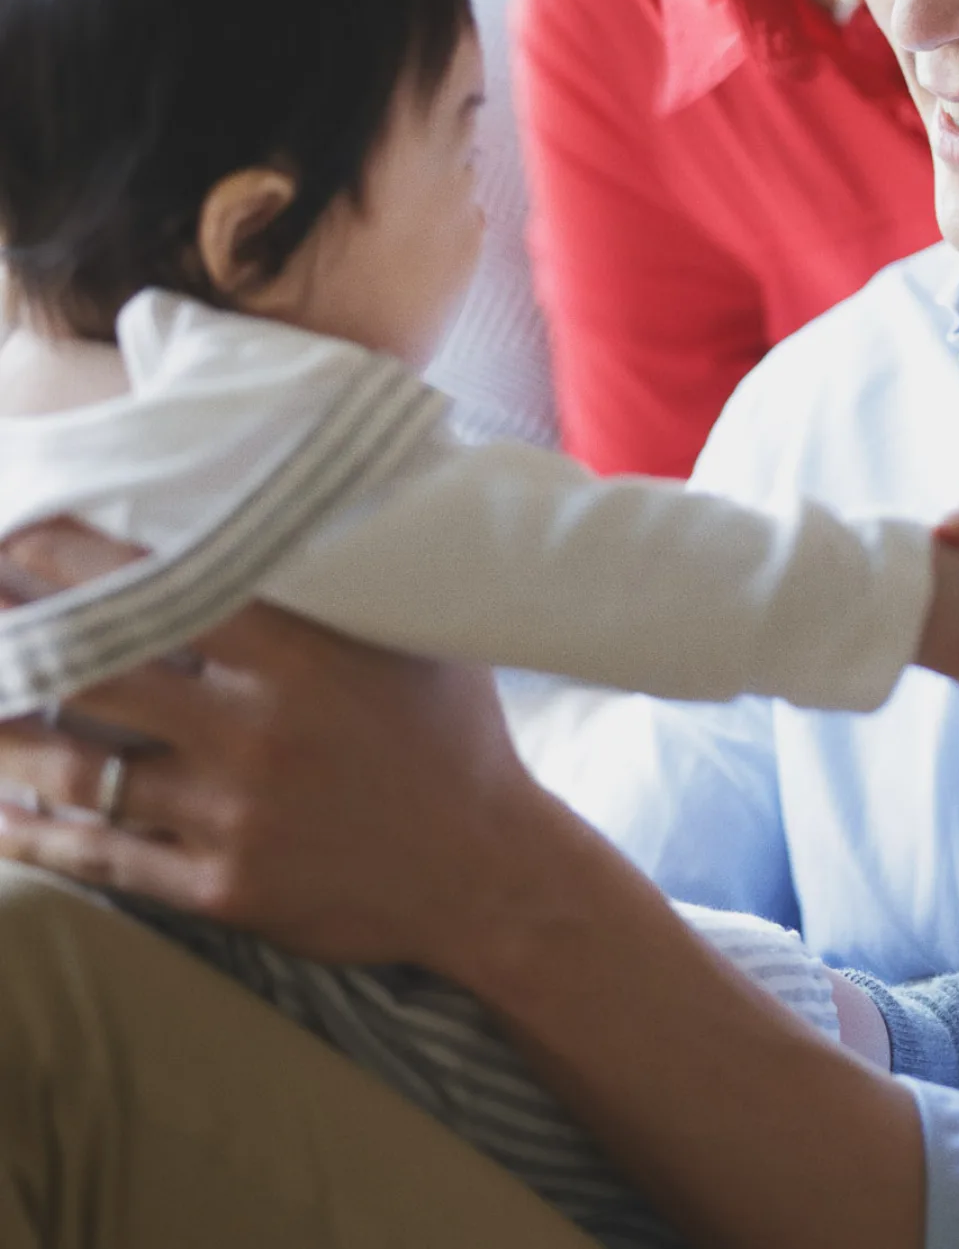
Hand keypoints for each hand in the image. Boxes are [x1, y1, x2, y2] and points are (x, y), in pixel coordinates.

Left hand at [0, 517, 536, 974]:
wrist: (487, 872)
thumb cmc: (452, 731)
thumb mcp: (410, 635)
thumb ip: (342, 576)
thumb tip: (299, 491)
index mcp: (300, 657)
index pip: (158, 590)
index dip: (73, 562)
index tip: (18, 534)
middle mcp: (255, 734)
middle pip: (96, 675)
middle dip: (16, 638)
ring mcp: (231, 818)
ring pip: (82, 771)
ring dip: (4, 741)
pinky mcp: (218, 889)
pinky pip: (104, 856)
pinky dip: (39, 834)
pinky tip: (0, 813)